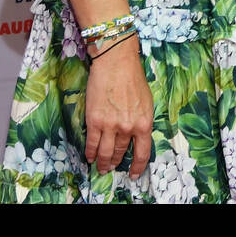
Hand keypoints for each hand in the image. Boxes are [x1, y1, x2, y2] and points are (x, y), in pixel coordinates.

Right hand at [83, 37, 153, 177]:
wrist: (117, 63)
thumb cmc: (133, 78)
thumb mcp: (146, 102)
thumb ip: (142, 120)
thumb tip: (137, 135)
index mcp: (144, 123)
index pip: (142, 153)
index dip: (137, 166)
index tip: (133, 174)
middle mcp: (128, 128)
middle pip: (121, 152)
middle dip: (116, 162)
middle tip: (111, 168)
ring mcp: (110, 125)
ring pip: (105, 152)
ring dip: (102, 162)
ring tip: (101, 167)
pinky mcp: (95, 121)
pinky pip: (91, 143)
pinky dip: (90, 152)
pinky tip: (89, 157)